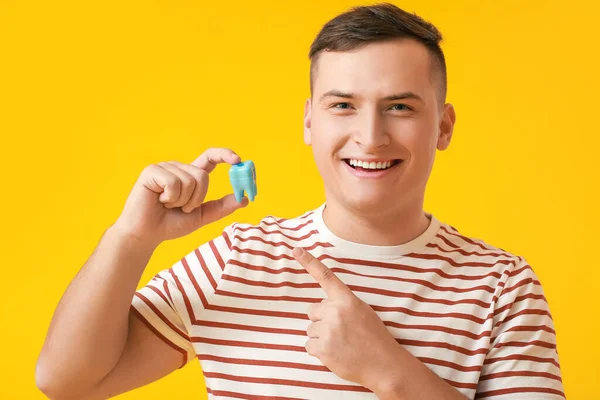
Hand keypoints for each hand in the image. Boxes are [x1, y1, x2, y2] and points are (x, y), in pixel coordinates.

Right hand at [112, 148, 247, 245]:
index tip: (238, 160)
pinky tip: (159, 201)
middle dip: (197, 198)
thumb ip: (222, 207)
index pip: (210, 158)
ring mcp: (164, 167)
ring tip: (168, 205)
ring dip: (183, 200)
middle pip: (202, 175)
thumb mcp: (202, 216)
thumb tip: (245, 199)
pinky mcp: (152, 171)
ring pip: (190, 179)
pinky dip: (170, 198)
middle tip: (183, 209)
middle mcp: (178, 168)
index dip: (224, 155)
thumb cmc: (170, 225)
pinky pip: (174, 182)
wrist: (146, 235)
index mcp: (190, 176)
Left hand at [292, 247, 403, 391]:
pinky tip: (335, 353)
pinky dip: (319, 351)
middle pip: (313, 310)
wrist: (383, 364)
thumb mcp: (362, 311)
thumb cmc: (374, 337)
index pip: (325, 277)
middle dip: (322, 320)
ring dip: (321, 337)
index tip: (296, 250)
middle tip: (340, 331)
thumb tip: (322, 306)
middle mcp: (335, 312)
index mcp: (347, 300)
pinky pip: (309, 346)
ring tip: (341, 344)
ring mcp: (327, 330)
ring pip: (311, 329)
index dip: (309, 262)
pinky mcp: (322, 349)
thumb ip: (342, 305)